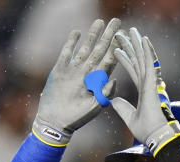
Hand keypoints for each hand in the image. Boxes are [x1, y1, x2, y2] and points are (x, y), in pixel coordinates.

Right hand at [32, 17, 120, 146]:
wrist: (55, 122)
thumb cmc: (77, 118)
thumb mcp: (95, 107)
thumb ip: (105, 93)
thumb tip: (114, 80)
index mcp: (97, 80)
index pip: (109, 60)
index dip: (116, 48)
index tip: (123, 35)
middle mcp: (87, 72)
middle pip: (99, 50)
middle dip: (108, 36)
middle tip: (116, 21)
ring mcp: (73, 70)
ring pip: (85, 48)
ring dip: (92, 36)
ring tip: (99, 22)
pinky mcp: (60, 70)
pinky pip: (66, 53)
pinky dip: (71, 43)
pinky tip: (77, 32)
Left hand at [111, 27, 179, 154]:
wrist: (156, 137)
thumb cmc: (147, 131)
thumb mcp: (129, 118)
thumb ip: (122, 108)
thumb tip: (113, 101)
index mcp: (144, 91)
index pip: (133, 71)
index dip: (125, 60)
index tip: (117, 51)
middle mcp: (149, 84)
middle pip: (138, 61)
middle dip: (131, 47)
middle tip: (122, 35)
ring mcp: (152, 83)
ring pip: (144, 59)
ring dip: (137, 44)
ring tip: (131, 31)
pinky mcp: (154, 85)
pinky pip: (150, 64)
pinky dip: (147, 52)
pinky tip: (143, 40)